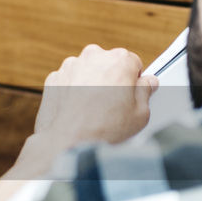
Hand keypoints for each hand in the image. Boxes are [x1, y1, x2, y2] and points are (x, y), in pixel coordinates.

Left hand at [14, 45, 157, 176]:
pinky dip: (73, 91)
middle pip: (108, 63)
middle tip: (113, 105)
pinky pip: (69, 81)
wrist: (69, 143)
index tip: (131, 94)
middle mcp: (93, 56)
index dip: (133, 81)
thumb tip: (147, 84)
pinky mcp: (54, 78)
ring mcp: (71, 66)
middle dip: (111, 80)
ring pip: (87, 71)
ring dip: (91, 84)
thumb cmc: (105, 129)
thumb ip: (146, 92)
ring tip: (94, 110)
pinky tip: (78, 110)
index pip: (133, 62)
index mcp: (119, 60)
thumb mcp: (141, 114)